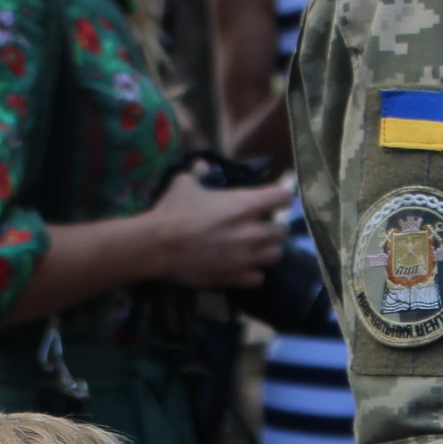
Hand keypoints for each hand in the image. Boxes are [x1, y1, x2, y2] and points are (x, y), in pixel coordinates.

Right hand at [144, 170, 290, 289]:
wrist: (158, 245)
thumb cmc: (174, 210)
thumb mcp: (185, 183)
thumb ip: (199, 173)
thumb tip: (203, 165)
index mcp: (246, 204)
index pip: (283, 197)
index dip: (280, 197)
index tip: (273, 200)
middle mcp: (253, 231)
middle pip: (283, 231)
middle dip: (275, 228)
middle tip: (261, 227)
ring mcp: (246, 257)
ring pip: (276, 255)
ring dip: (268, 250)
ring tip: (256, 249)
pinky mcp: (235, 277)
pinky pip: (258, 278)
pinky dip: (253, 274)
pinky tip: (242, 268)